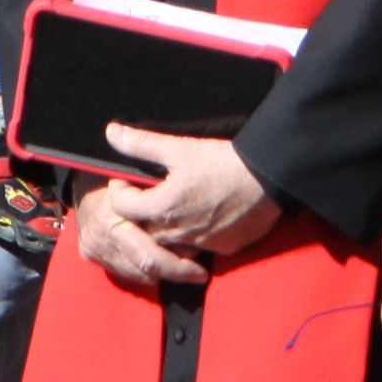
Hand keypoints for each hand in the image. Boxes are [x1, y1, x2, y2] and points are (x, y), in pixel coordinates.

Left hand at [69, 127, 278, 288]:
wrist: (269, 178)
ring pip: (169, 243)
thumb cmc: (223, 162)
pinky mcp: (222, 249)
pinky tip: (201, 217)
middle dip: (140, 212)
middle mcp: (177, 232)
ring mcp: (200, 244)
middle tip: (150, 192)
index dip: (121, 190)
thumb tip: (112, 133)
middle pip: (142, 229)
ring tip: (175, 205)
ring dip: (165, 227)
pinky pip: (197, 248)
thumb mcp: (180, 148)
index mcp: (162, 207)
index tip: (130, 178)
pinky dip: (193, 235)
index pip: (121, 207)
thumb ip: (142, 144)